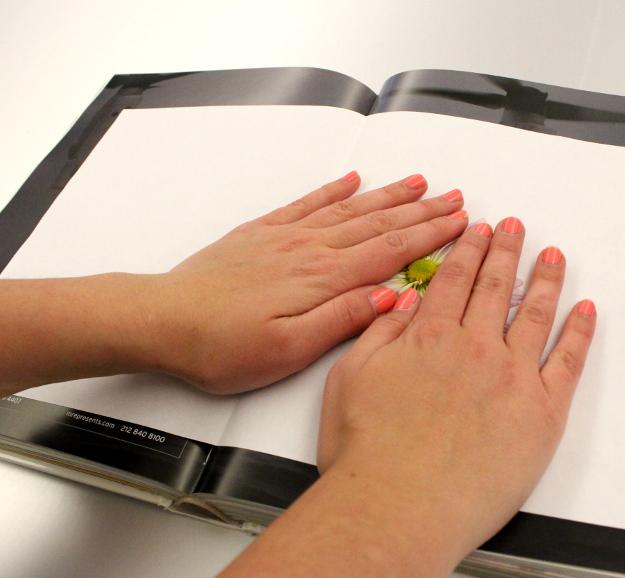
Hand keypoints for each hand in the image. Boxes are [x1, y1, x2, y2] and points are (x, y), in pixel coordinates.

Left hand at [148, 172, 468, 393]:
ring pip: (350, 209)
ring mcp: (285, 237)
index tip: (461, 222)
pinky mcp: (262, 234)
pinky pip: (307, 203)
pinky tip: (351, 180)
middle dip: (422, 210)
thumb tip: (389, 297)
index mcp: (321, 280)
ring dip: (388, 195)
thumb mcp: (287, 351)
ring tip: (419, 182)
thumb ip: (341, 320)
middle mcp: (309, 250)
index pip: (390, 252)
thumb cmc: (221, 347)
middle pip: (378, 224)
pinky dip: (333, 189)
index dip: (430, 235)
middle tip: (456, 196)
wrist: (163, 321)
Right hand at [317, 218, 596, 552]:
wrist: (397, 508)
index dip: (468, 250)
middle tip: (515, 227)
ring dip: (546, 279)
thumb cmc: (366, 454)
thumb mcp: (350, 378)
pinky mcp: (542, 414)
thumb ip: (380, 332)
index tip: (478, 230)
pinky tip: (585, 310)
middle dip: (506, 250)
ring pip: (536, 313)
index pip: (454, 278)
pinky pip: (568, 361)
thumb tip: (406, 300)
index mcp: (429, 336)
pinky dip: (580, 331)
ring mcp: (513, 377)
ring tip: (554, 255)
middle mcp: (474, 347)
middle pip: (495, 286)